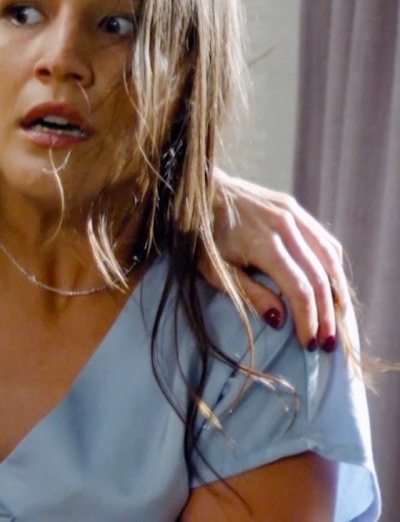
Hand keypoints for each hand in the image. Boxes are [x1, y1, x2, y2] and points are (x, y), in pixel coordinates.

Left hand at [206, 169, 345, 350]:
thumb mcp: (214, 270)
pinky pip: (324, 241)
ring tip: (336, 319)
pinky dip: (331, 266)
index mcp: (264, 243)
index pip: (299, 288)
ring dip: (336, 292)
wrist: (198, 190)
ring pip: (329, 257)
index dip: (308, 319)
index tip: (309, 343)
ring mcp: (293, 213)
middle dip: (327, 314)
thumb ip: (249, 293)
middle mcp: (285, 225)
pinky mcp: (294, 207)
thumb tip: (280, 320)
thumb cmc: (200, 236)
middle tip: (328, 342)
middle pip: (320, 276)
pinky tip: (331, 287)